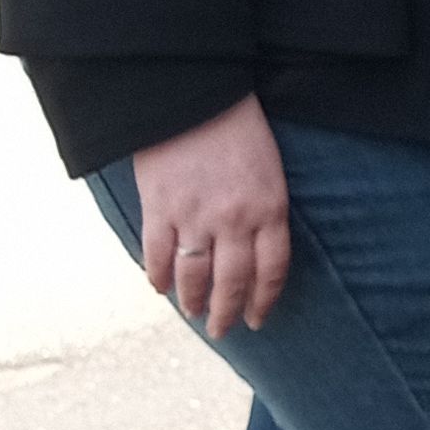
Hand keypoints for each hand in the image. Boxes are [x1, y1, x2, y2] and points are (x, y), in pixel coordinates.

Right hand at [132, 95, 289, 335]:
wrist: (196, 98)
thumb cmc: (240, 132)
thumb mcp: (269, 170)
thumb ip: (264, 212)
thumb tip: (255, 255)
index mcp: (270, 206)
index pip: (272, 269)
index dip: (264, 300)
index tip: (257, 318)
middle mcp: (235, 218)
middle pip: (233, 283)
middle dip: (227, 313)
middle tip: (222, 330)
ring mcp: (195, 216)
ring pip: (194, 278)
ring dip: (193, 302)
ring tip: (194, 314)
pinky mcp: (160, 209)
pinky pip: (157, 257)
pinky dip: (157, 278)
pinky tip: (161, 288)